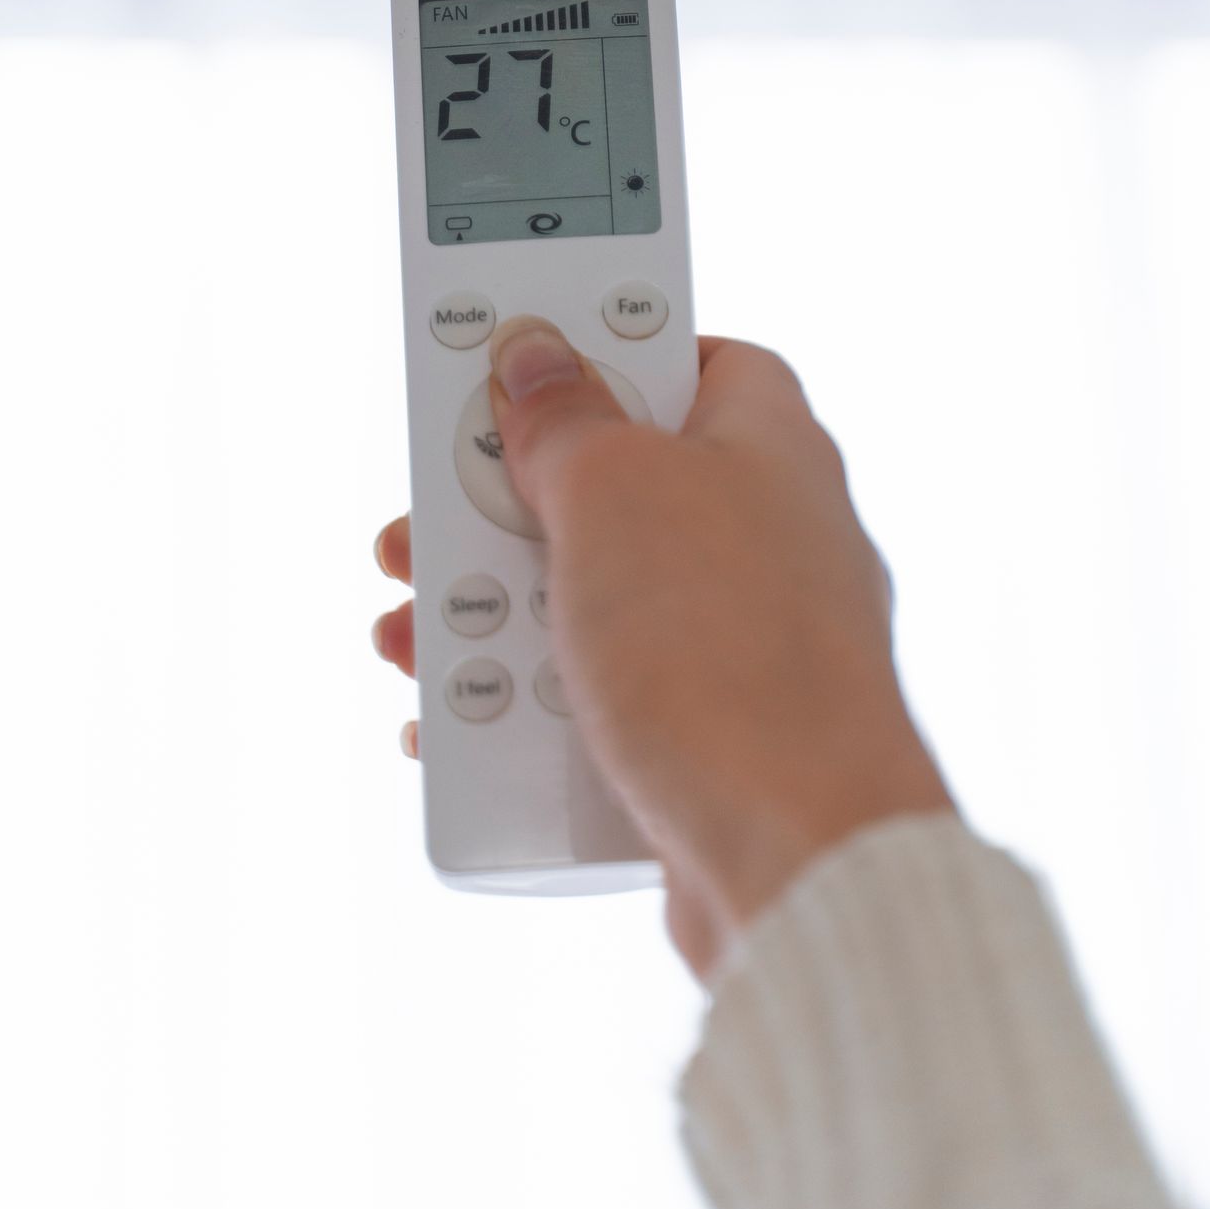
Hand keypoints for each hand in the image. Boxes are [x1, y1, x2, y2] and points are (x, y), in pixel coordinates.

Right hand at [371, 323, 952, 979]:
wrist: (797, 855)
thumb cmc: (729, 654)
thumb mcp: (613, 491)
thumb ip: (565, 418)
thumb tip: (539, 357)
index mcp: (771, 444)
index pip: (686, 356)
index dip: (596, 353)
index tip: (511, 367)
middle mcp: (770, 537)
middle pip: (613, 487)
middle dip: (502, 511)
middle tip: (423, 527)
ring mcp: (746, 645)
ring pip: (597, 602)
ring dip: (494, 616)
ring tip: (412, 637)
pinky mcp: (717, 741)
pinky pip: (605, 702)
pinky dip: (531, 707)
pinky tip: (462, 725)